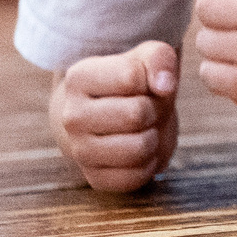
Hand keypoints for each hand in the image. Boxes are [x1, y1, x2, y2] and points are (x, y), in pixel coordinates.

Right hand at [53, 42, 180, 191]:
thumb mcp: (144, 59)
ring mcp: (79, 150)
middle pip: (137, 114)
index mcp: (78, 78)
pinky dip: (149, 163)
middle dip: (154, 109)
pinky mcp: (94, 177)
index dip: (151, 79)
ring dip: (154, 137)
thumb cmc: (129, 83)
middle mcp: (71, 116)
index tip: (142, 83)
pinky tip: (139, 149)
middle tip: (146, 108)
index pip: (132, 76)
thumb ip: (159, 58)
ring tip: (143, 128)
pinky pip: (137, 177)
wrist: (105, 116)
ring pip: (139, 148)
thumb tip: (165, 85)